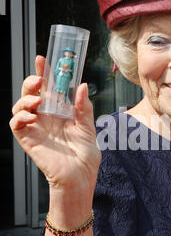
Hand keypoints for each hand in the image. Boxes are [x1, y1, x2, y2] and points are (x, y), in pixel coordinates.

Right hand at [9, 56, 100, 194]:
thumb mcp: (88, 127)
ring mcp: (36, 128)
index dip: (44, 73)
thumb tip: (82, 86)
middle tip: (39, 79)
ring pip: (20, 105)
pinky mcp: (29, 140)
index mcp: (59, 112)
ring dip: (25, 98)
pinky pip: (16, 124)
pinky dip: (20, 117)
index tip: (43, 59)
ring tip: (37, 101)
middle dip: (31, 81)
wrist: (80, 177)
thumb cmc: (85, 156)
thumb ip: (84, 107)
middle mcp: (45, 118)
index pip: (49, 88)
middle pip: (31, 93)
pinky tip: (32, 116)